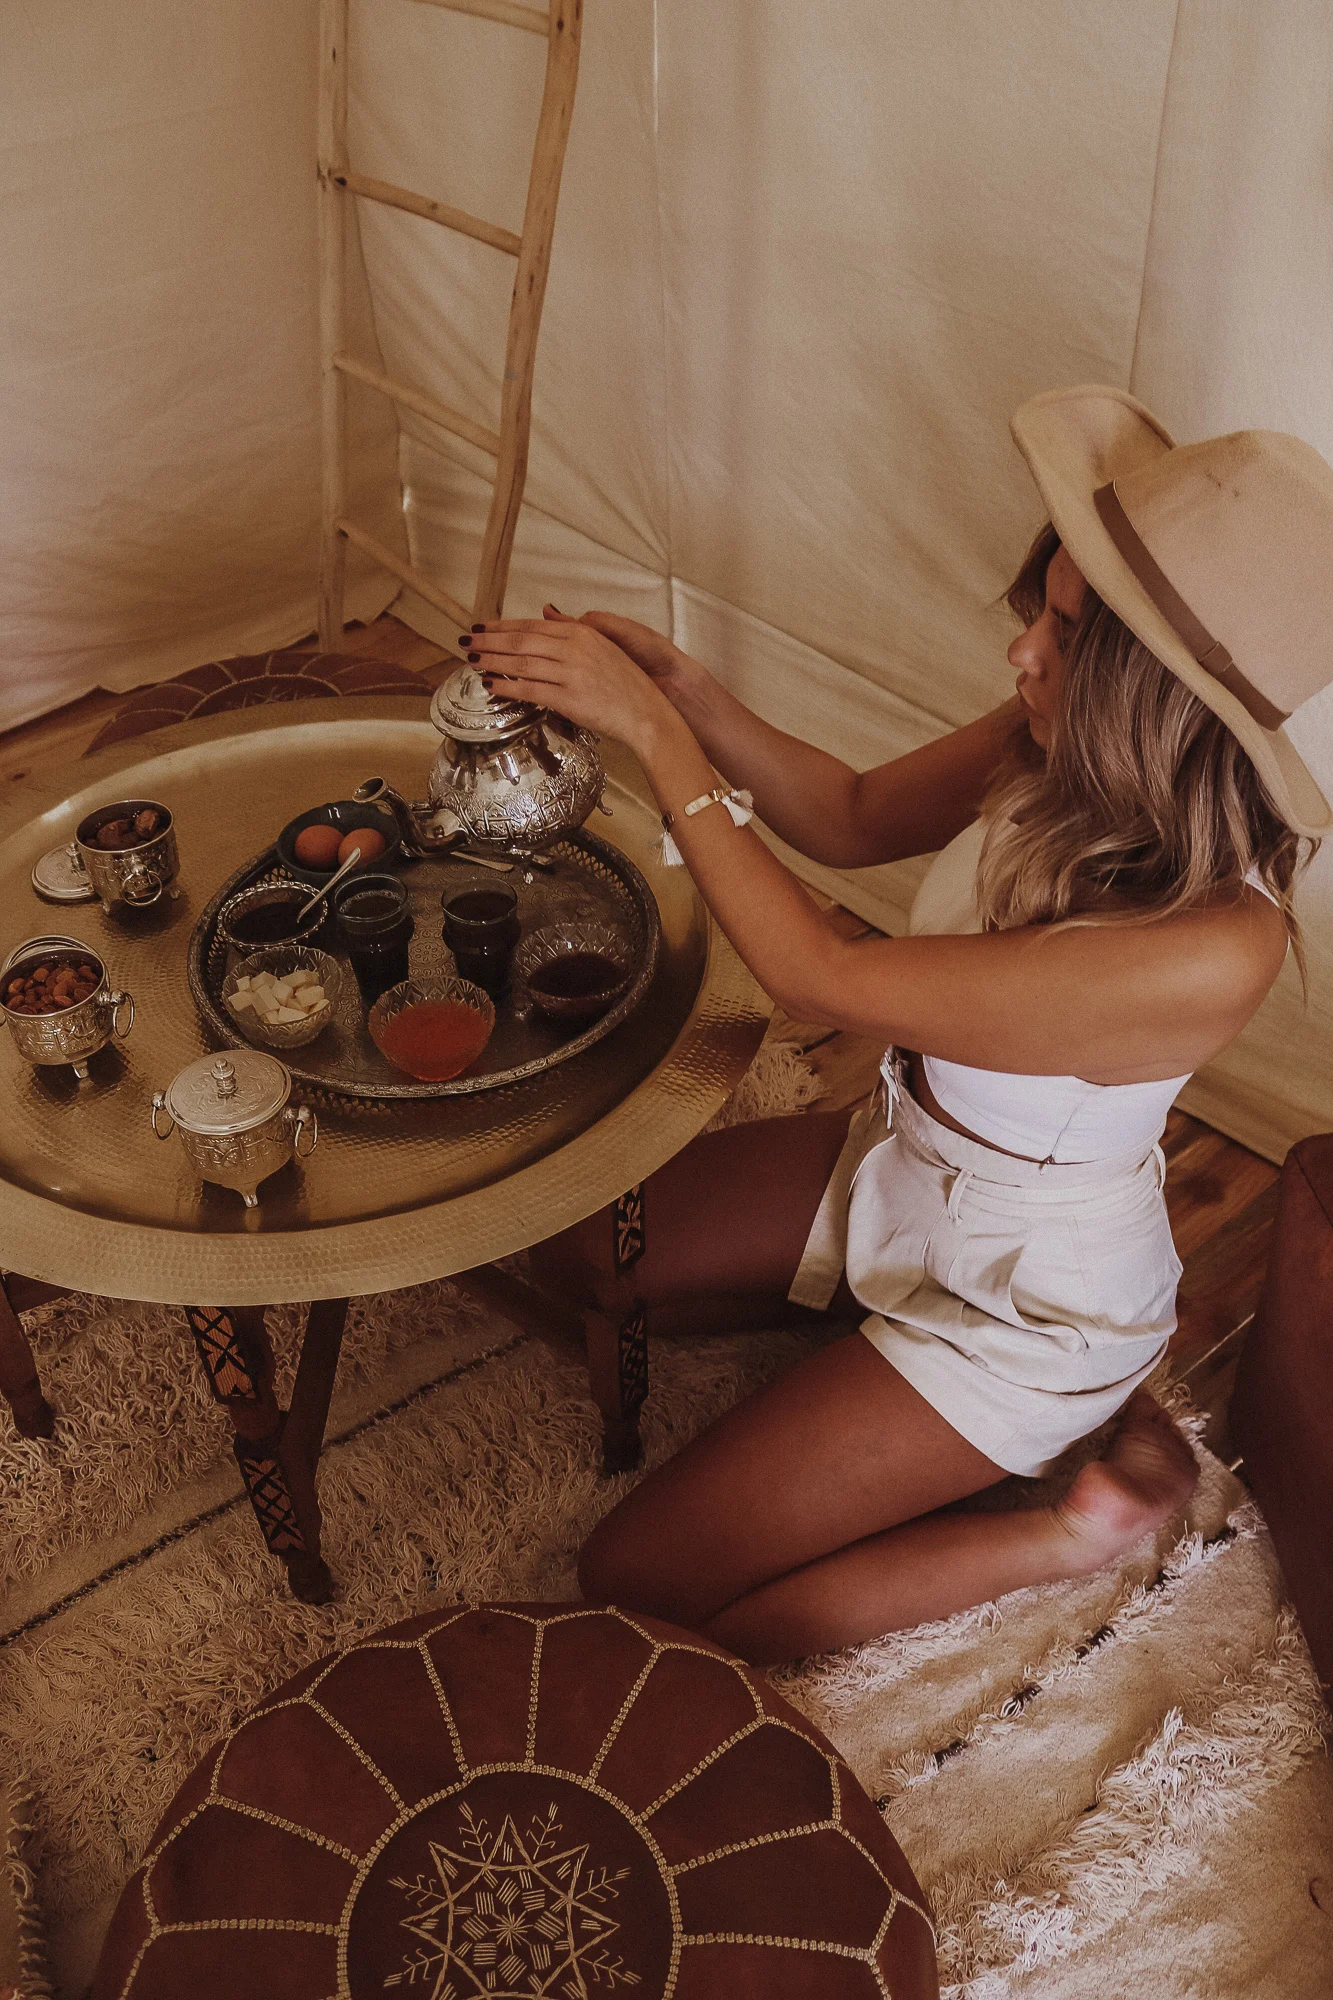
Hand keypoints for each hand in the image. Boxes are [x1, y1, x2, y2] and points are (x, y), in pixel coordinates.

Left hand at [462, 611, 684, 756]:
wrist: (647, 712)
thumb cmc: (625, 683)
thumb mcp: (602, 645)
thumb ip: (572, 628)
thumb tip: (546, 610)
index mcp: (581, 633)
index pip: (532, 625)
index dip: (502, 626)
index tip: (482, 627)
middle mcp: (574, 648)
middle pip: (521, 640)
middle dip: (489, 640)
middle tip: (467, 641)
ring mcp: (571, 673)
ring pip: (521, 662)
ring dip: (492, 661)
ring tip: (472, 660)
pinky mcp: (569, 698)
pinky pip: (529, 689)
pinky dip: (506, 686)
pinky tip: (490, 685)